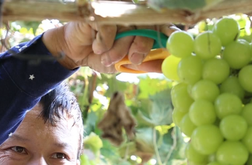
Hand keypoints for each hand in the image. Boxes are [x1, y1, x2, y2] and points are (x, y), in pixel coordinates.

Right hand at [43, 23, 171, 72]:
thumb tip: (165, 67)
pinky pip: (108, 27)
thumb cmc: (102, 56)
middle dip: (142, 45)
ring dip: (118, 48)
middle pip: (147, 26)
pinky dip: (103, 42)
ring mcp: (117, 11)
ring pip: (127, 28)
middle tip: (134, 58)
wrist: (75, 52)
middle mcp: (133, 17)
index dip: (171, 31)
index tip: (175, 40)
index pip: (162, 25)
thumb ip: (144, 64)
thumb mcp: (124, 65)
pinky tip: (96, 46)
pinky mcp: (100, 11)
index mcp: (142, 28)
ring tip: (107, 58)